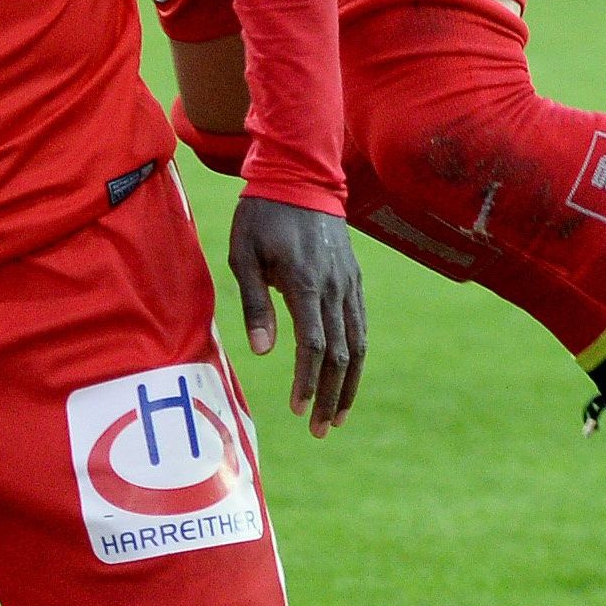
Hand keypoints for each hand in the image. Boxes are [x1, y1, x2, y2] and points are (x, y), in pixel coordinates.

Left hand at [227, 195, 366, 438]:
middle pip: (340, 353)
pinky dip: (355, 359)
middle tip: (317, 429)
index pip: (313, 344)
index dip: (308, 380)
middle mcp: (336, 288)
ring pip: (357, 345)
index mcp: (307, 282)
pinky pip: (360, 327)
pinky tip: (346, 379)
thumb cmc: (262, 216)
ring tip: (336, 418)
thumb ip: (255, 304)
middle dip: (330, 395)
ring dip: (348, 385)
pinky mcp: (355, 281)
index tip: (297, 408)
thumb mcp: (244, 254)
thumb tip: (265, 352)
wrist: (300, 176)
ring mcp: (351, 285)